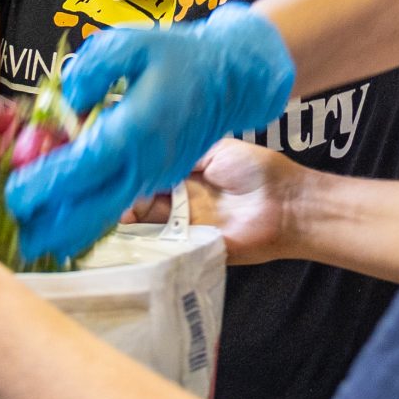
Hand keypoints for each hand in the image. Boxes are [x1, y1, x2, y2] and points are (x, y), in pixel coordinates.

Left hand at [6, 7, 295, 263]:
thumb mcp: (131, 43)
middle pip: (95, 209)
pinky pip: (120, 203)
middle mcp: (146, 162)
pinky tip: (65, 218)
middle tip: (20, 242)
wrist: (232, 77)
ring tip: (37, 242)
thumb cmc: (178, 56)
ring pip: (108, 213)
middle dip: (54, 228)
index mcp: (136, 129)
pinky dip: (91, 214)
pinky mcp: (159, 179)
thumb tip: (69, 101)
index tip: (14, 196)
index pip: (83, 166)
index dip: (46, 185)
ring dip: (72, 229)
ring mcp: (155, 176)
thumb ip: (93, 67)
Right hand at [131, 139, 305, 266]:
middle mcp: (185, 203)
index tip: (116, 174)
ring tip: (116, 211)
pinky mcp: (195, 248)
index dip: (135, 177)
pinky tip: (130, 231)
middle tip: (111, 195)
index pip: (152, 179)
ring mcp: (189, 228)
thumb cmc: (258, 172)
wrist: (288, 204)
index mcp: (189, 178)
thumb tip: (151, 157)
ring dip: (132, 219)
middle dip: (127, 198)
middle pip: (145, 202)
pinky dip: (148, 241)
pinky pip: (167, 247)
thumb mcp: (216, 150)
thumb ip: (184, 154)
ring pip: (151, 225)